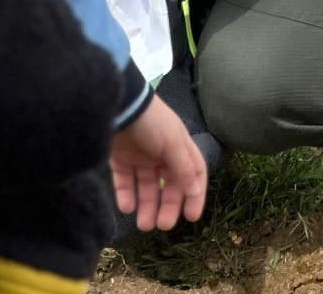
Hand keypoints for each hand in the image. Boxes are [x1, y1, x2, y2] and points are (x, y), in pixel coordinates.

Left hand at [110, 95, 207, 229]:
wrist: (117, 105)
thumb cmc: (152, 122)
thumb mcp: (173, 143)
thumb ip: (184, 168)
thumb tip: (195, 191)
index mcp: (180, 148)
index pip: (193, 174)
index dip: (195, 195)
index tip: (191, 217)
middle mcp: (162, 154)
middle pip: (169, 185)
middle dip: (168, 205)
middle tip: (162, 226)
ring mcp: (140, 157)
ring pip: (147, 187)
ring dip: (147, 205)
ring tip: (144, 225)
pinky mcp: (120, 159)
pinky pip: (125, 182)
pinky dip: (127, 195)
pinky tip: (127, 207)